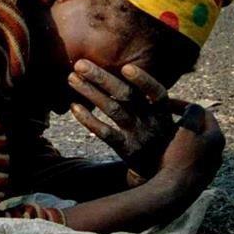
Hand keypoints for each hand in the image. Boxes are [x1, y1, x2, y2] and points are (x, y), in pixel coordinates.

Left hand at [68, 61, 174, 177]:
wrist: (159, 169)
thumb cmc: (157, 131)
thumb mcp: (162, 115)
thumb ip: (151, 94)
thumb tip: (134, 65)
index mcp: (162, 110)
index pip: (157, 92)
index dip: (143, 80)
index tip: (126, 67)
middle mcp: (151, 121)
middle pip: (126, 96)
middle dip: (102, 78)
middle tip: (80, 64)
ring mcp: (137, 136)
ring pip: (112, 110)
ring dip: (90, 92)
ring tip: (72, 78)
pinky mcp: (125, 149)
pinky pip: (105, 133)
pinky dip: (89, 119)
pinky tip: (74, 106)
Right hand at [156, 103, 223, 187]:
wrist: (174, 193)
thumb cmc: (180, 158)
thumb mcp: (187, 129)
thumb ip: (193, 113)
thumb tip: (194, 109)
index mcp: (217, 138)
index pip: (204, 113)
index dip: (185, 105)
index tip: (168, 105)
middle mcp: (218, 152)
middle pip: (201, 129)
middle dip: (185, 121)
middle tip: (167, 118)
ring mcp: (210, 167)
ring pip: (196, 144)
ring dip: (182, 136)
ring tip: (166, 134)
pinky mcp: (199, 177)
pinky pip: (191, 157)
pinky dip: (181, 150)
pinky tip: (169, 153)